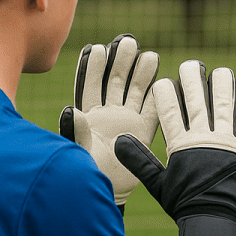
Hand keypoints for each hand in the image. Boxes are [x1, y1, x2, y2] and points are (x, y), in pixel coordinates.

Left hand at [59, 34, 158, 206]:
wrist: (106, 192)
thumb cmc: (87, 171)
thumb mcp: (77, 151)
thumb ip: (75, 131)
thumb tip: (70, 111)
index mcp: (89, 114)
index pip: (91, 85)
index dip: (94, 68)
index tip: (98, 49)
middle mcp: (109, 114)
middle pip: (115, 82)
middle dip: (121, 62)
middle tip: (128, 42)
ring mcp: (128, 121)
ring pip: (136, 91)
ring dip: (142, 74)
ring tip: (150, 55)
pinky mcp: (144, 132)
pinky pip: (153, 111)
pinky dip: (159, 97)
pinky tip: (165, 82)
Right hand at [115, 60, 235, 235]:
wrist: (211, 220)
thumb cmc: (182, 202)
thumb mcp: (157, 183)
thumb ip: (138, 160)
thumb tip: (117, 140)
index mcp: (181, 145)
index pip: (169, 110)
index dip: (165, 92)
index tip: (163, 81)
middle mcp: (204, 140)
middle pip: (196, 101)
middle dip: (192, 79)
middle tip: (190, 66)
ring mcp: (226, 144)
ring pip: (224, 106)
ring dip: (222, 86)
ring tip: (220, 72)